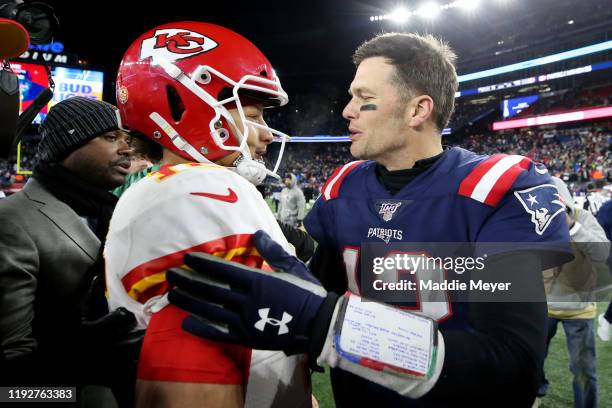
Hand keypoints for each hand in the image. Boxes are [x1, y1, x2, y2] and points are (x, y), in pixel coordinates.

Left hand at [167, 231, 337, 357]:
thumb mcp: (293, 267)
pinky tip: (186, 323)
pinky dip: (201, 328)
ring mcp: (244, 321)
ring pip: (210, 310)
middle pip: (210, 290)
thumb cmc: (307, 292)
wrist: (319, 325)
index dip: (203, 264)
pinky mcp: (246, 337)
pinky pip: (219, 333)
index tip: (186, 258)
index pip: (223, 271)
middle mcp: (246, 301)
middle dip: (189, 281)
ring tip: (173, 295)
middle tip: (170, 275)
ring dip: (190, 302)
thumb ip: (272, 251)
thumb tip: (256, 233)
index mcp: (258, 281)